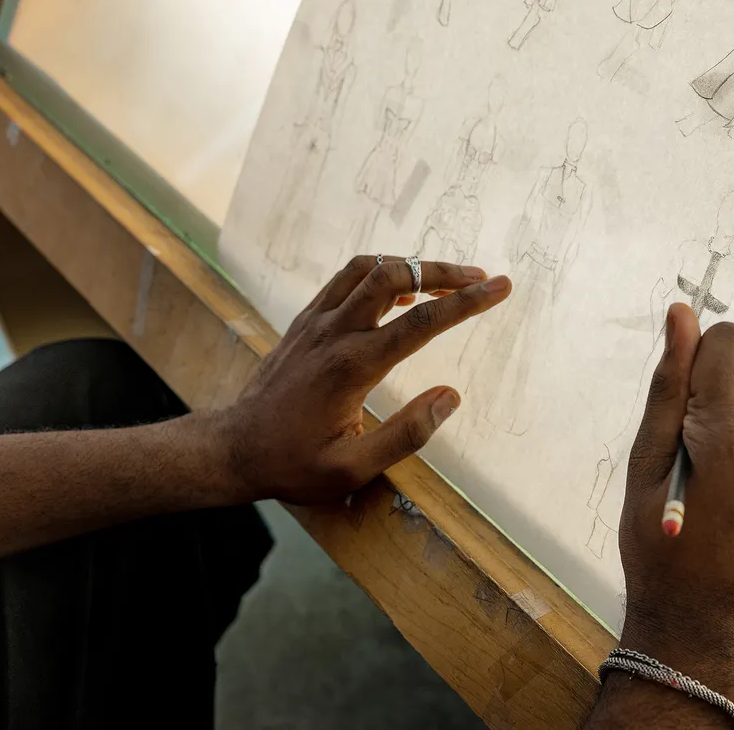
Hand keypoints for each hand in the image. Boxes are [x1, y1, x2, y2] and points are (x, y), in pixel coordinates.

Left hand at [214, 256, 510, 503]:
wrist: (232, 448)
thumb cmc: (292, 463)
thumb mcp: (352, 468)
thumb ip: (406, 434)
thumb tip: (450, 397)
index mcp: (352, 366)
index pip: (421, 322)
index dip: (467, 304)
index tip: (501, 289)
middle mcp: (334, 333)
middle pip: (395, 275)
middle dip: (443, 270)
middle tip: (480, 279)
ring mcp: (315, 322)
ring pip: (367, 268)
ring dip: (410, 265)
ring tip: (444, 280)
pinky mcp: (304, 322)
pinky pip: (345, 279)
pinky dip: (378, 272)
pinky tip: (397, 290)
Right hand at [617, 304, 733, 702]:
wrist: (705, 630)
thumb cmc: (661, 551)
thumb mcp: (644, 465)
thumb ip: (668, 385)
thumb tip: (681, 315)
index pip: (730, 341)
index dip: (698, 360)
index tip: (684, 403)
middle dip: (726, 385)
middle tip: (701, 441)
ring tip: (731, 458)